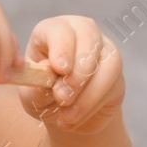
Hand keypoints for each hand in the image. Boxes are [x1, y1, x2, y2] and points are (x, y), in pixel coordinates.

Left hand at [18, 15, 123, 133]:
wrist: (62, 114)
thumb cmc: (41, 95)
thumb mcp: (31, 95)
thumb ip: (37, 87)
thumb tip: (49, 79)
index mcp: (52, 31)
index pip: (59, 29)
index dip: (61, 47)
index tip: (59, 69)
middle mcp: (81, 33)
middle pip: (89, 36)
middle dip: (78, 70)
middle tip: (62, 97)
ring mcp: (103, 50)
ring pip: (108, 62)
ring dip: (88, 93)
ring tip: (66, 115)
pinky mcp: (116, 73)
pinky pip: (112, 84)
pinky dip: (92, 104)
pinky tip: (74, 118)